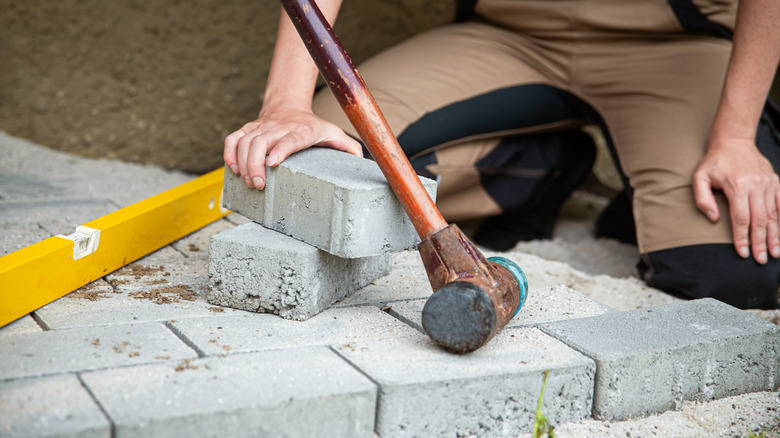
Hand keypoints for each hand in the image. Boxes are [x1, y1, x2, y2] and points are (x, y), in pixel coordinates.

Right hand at [223, 108, 361, 188]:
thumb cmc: (312, 126)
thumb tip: (360, 159)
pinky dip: (229, 153)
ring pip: (245, 141)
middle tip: (258, 185)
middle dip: (255, 164)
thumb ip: (347, 146)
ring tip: (248, 182)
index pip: (290, 138)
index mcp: (301, 130)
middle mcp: (279, 127)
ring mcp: (261, 127)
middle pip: (261, 142)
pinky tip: (233, 169)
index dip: (281, 149)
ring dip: (242, 163)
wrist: (288, 106)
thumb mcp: (332, 133)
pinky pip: (233, 139)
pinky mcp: (248, 129)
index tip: (273, 163)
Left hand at [693, 137, 779, 263]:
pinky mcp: (775, 181)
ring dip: (775, 235)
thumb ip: (702, 198)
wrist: (734, 141)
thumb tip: (713, 218)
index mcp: (736, 185)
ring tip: (774, 253)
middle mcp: (755, 185)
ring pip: (773, 214)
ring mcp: (768, 183)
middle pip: (759, 219)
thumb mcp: (699, 177)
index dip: (742, 237)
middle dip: (760, 242)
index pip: (740, 218)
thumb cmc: (714, 162)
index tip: (743, 253)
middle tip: (760, 260)